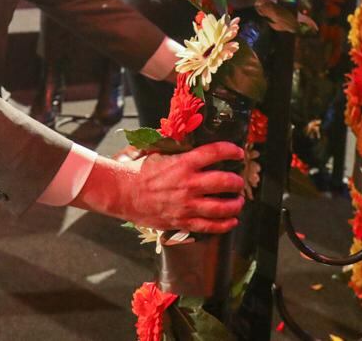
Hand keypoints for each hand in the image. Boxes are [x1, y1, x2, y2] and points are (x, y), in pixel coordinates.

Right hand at [73, 142, 245, 233]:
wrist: (122, 194)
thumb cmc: (139, 171)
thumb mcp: (158, 151)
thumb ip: (175, 145)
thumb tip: (188, 134)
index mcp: (183, 163)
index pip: (215, 153)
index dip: (231, 150)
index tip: (238, 152)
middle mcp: (188, 184)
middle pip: (224, 181)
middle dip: (237, 181)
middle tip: (239, 181)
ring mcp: (187, 205)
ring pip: (222, 207)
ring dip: (235, 204)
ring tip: (238, 201)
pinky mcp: (183, 221)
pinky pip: (210, 226)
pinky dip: (225, 224)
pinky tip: (232, 220)